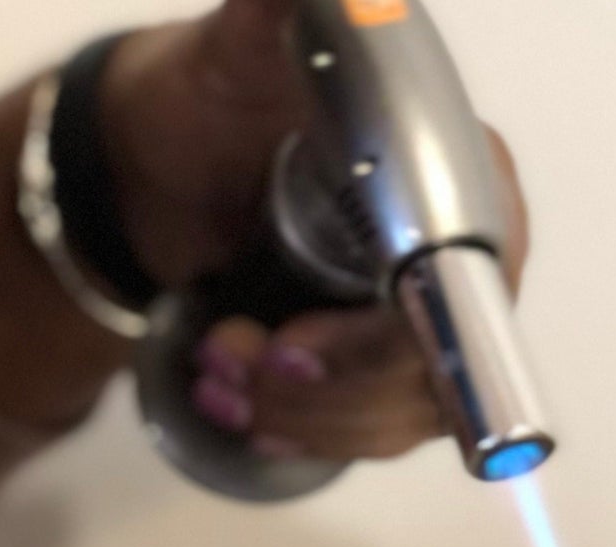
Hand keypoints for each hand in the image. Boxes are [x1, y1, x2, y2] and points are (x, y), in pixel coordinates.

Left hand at [103, 0, 530, 463]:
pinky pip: (370, 435)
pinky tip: (246, 412)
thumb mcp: (235, 51)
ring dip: (302, 416)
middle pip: (435, 370)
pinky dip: (302, 434)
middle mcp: (457, 254)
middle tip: (231, 356)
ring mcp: (424, 320)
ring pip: (400, 417)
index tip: (294, 344)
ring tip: (216, 373)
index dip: (382, 338)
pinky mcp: (385, 372)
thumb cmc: (201, 107)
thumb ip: (281, 15)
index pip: (459, 288)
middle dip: (325, 387)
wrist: (155, 176)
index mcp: (456, 176)